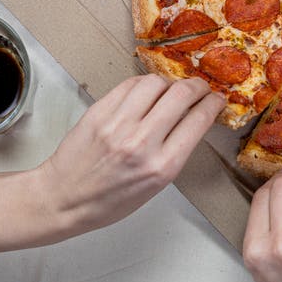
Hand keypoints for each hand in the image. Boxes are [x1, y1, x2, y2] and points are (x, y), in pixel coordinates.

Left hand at [32, 75, 224, 237]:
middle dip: (198, 86)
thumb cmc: (110, 199)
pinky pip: (129, 84)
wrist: (64, 198)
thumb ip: (176, 150)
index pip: (199, 119)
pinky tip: (146, 92)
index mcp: (162, 166)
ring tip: (170, 90)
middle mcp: (141, 142)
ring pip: (155, 82)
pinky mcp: (99, 112)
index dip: (213, 103)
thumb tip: (194, 117)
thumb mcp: (156, 185)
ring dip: (169, 82)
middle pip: (181, 94)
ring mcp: (118, 124)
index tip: (217, 100)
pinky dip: (144, 83)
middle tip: (200, 89)